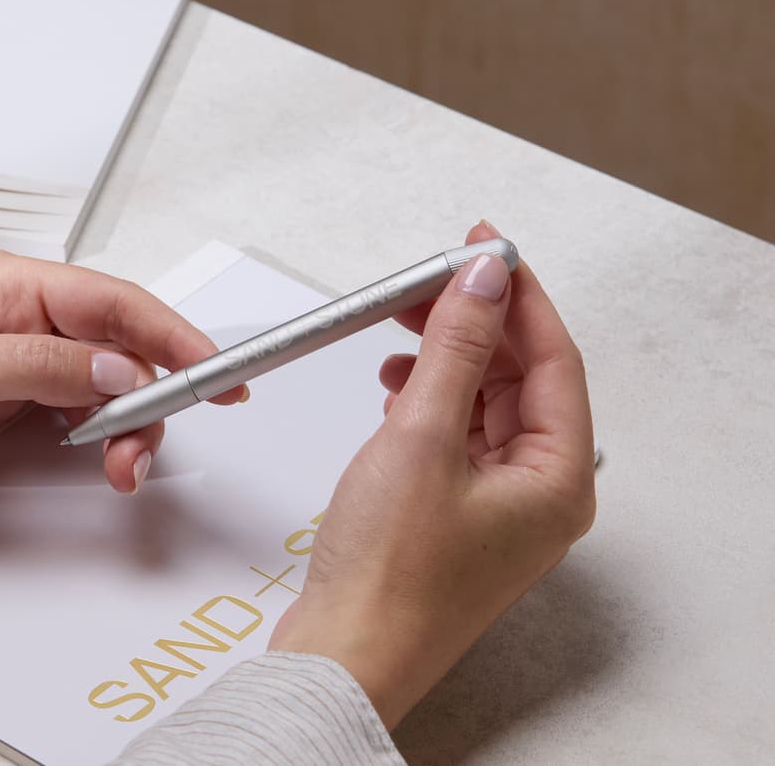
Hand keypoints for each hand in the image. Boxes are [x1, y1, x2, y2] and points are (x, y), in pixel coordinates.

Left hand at [0, 251, 243, 489]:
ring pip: (92, 386)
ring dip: (119, 424)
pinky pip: (58, 414)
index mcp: (6, 287)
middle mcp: (11, 320)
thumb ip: (42, 368)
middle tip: (144, 451)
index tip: (220, 373)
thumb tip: (123, 369)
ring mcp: (0, 364)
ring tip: (117, 468)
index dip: (177, 336)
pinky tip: (89, 457)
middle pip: (115, 347)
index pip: (116, 303)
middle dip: (148, 396)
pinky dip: (86, 438)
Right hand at [268, 221, 595, 728]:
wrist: (343, 655)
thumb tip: (484, 279)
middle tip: (428, 280)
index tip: (482, 246)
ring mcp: (498, 509)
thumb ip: (456, 349)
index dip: (517, 294)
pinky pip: (458, 437)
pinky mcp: (456, 517)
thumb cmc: (388, 573)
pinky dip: (429, 403)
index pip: (552, 358)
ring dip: (446, 362)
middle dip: (473, 325)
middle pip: (520, 379)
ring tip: (401, 334)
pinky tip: (397, 389)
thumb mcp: (421, 437)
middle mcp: (539, 494)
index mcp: (558, 479)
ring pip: (485, 405)